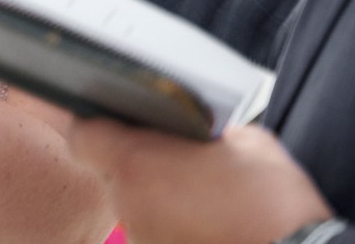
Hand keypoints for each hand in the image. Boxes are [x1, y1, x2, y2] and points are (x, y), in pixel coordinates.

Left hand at [66, 120, 331, 243]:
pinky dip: (173, 222)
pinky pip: (157, 231)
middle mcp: (129, 203)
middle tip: (173, 158)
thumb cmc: (272, 203)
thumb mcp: (247, 142)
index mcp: (136, 163)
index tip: (109, 122)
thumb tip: (203, 136)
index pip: (81, 137)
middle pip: (111, 173)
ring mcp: (143, 236)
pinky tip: (206, 218)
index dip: (91, 127)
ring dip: (157, 197)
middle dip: (135, 164)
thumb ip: (207, 133)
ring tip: (199, 194)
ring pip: (135, 205)